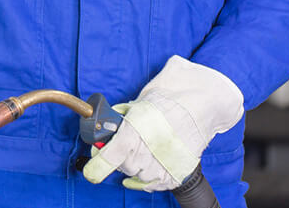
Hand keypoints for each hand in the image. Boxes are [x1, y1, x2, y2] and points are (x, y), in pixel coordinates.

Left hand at [82, 56, 243, 191]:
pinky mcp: (173, 176)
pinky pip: (153, 184)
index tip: (91, 172)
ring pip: (138, 175)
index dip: (96, 167)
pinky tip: (153, 163)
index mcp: (130, 136)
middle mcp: (144, 156)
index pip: (107, 159)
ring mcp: (159, 168)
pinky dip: (150, 177)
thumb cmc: (166, 103)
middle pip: (122, 167)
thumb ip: (118, 120)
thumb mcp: (135, 106)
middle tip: (132, 142)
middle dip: (122, 156)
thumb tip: (104, 130)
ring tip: (148, 147)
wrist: (197, 107)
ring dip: (138, 165)